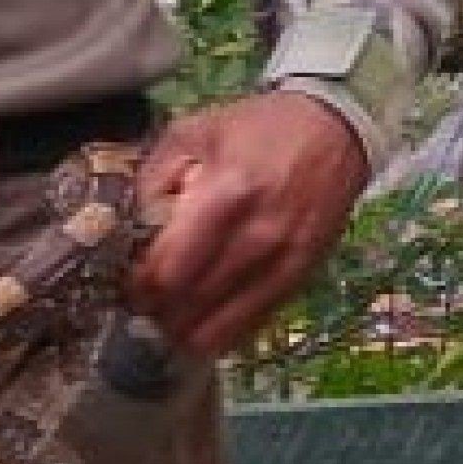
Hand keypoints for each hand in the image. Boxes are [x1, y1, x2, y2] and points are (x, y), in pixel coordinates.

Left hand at [127, 92, 369, 358]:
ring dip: (185, 331)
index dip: (139, 286)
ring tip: (165, 322)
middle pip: (190, 303)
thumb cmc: (255, 129)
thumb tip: (129, 234)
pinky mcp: (301, 276)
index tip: (127, 284)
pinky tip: (201, 328)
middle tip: (140, 305)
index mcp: (226, 195)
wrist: (335, 129)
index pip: (168, 270)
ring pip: (221, 326)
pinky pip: (254, 324)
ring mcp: (284, 262)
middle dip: (156, 312)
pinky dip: (222, 334)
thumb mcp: (191, 135)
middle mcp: (258, 236)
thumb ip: (153, 183)